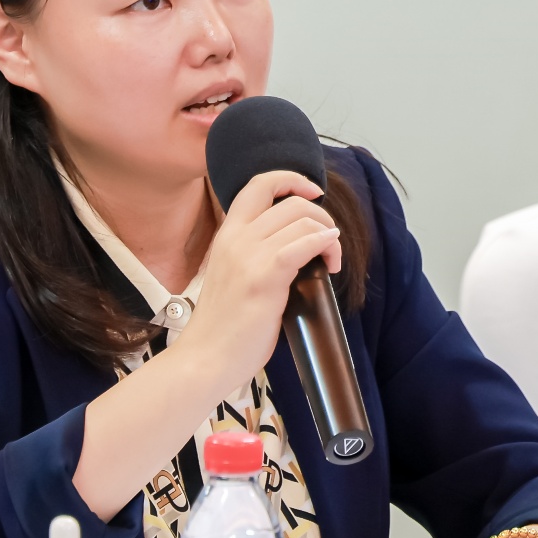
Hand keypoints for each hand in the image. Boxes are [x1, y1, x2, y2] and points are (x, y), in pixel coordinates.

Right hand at [170, 169, 340, 396]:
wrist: (206, 357)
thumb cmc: (224, 327)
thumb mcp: (233, 276)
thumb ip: (256, 255)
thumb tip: (296, 248)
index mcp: (227, 235)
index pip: (258, 185)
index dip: (291, 180)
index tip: (313, 191)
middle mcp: (236, 238)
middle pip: (290, 202)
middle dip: (321, 216)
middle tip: (329, 242)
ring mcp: (249, 257)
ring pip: (303, 220)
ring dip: (328, 235)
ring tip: (331, 261)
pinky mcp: (264, 278)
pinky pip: (304, 245)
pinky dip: (325, 245)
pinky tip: (330, 261)